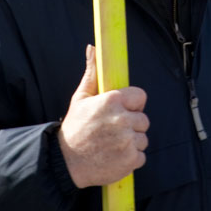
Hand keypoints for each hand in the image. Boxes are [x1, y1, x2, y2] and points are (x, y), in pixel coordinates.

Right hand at [58, 45, 148, 187]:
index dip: (133, 104)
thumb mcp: (80, 97)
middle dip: (132, 124)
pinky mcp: (130, 160)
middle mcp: (122, 119)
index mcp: (112, 100)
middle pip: (143, 119)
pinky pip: (141, 156)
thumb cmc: (75, 127)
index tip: (123, 110)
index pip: (141, 96)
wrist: (66, 162)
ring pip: (143, 138)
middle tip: (114, 130)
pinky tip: (116, 156)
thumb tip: (92, 48)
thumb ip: (92, 72)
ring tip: (113, 143)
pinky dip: (131, 158)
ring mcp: (127, 140)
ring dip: (132, 142)